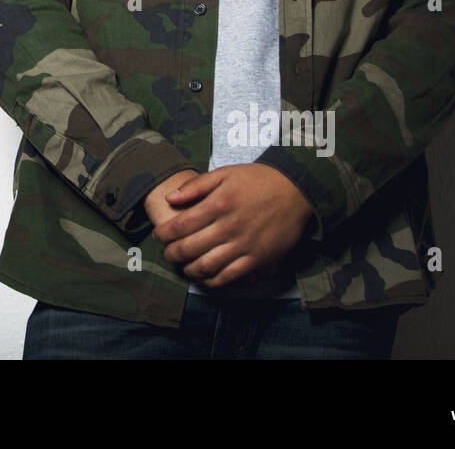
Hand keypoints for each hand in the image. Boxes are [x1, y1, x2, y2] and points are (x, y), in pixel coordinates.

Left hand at [150, 163, 313, 287]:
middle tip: (167, 253)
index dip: (164, 234)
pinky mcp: (257, 260)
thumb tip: (170, 198)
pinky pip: (229, 277)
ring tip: (183, 266)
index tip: (158, 236)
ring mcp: (243, 246)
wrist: (295, 191)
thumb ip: (196, 186)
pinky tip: (204, 277)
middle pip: (189, 248)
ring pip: (206, 266)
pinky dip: (212, 281)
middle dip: (172, 253)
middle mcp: (228, 227)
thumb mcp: (225, 173)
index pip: (181, 225)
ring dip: (188, 269)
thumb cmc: (258, 180)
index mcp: (218, 204)